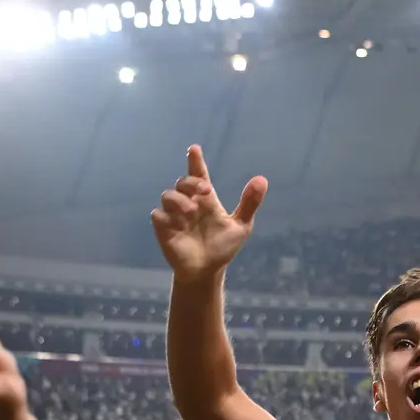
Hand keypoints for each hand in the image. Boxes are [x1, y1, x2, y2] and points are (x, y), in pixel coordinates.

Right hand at [152, 144, 267, 281]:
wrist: (207, 270)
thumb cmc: (222, 247)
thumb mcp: (241, 226)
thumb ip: (249, 203)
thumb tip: (262, 179)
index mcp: (206, 200)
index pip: (199, 175)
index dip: (195, 161)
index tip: (195, 149)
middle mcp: (189, 203)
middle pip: (182, 182)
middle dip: (191, 182)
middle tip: (205, 190)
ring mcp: (175, 216)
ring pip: (167, 195)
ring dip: (178, 199)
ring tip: (191, 210)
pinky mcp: (164, 229)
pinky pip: (158, 215)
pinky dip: (165, 216)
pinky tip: (176, 223)